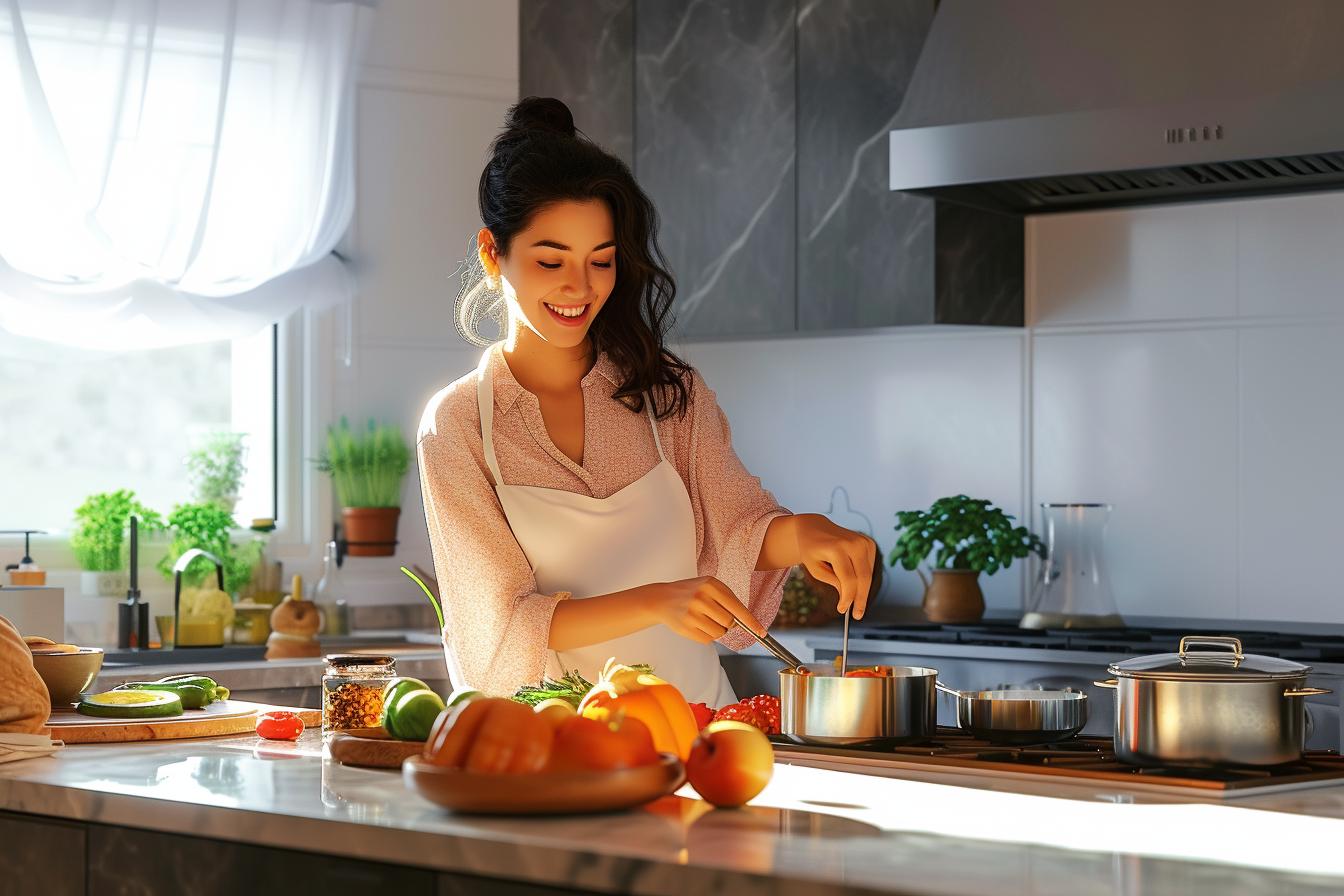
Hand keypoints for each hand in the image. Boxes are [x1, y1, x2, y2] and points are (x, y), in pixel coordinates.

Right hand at [642, 576, 763, 643]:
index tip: (761, 632)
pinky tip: (697, 625)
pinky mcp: (686, 627)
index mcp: (710, 585)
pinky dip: (707, 635)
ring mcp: (692, 613)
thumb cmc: (691, 592)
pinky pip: (708, 639)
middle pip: (729, 622)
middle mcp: (701, 598)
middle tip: (717, 616)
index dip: (751, 622)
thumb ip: (727, 599)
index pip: (737, 607)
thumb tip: (746, 621)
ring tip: (705, 619)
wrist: (662, 599)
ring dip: (717, 630)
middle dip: (728, 623)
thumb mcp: (708, 586)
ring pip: (719, 633)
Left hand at [794, 514, 876, 619]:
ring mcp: (863, 541)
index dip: (848, 598)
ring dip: (862, 590)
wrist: (815, 528)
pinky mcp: (869, 543)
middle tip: (857, 615)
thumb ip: (832, 581)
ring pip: (868, 575)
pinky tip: (853, 579)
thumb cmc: (812, 550)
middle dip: (860, 599)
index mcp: (836, 548)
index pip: (848, 579)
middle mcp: (853, 543)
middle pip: (863, 578)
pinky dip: (863, 578)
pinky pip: (869, 568)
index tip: (843, 610)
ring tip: (852, 600)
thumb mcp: (815, 568)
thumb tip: (850, 596)